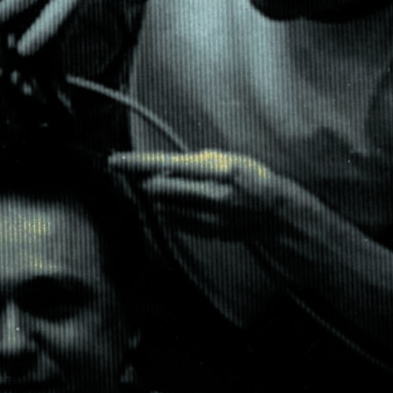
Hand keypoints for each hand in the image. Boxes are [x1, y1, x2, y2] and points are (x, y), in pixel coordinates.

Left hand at [110, 150, 295, 239]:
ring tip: (165, 191)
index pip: (167, 164)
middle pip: (160, 189)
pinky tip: (171, 208)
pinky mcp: (210, 233)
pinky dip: (169, 213)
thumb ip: (197, 162)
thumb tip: (164, 168)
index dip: (137, 163)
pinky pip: (176, 222)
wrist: (278, 214)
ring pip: (165, 208)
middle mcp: (213, 194)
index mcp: (218, 169)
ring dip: (158, 198)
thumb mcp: (230, 159)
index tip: (114, 161)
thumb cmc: (253, 179)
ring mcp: (211, 217)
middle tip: (141, 177)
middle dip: (146, 182)